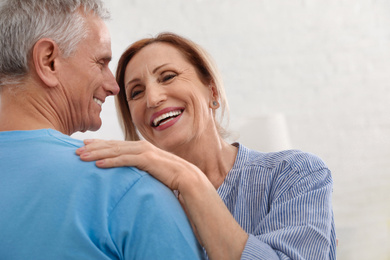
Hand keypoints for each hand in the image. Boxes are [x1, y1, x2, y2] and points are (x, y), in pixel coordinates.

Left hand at [76, 139, 202, 190]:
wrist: (187, 177)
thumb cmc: (168, 175)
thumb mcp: (150, 169)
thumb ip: (139, 167)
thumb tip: (128, 173)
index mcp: (140, 147)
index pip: (115, 144)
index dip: (99, 144)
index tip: (84, 145)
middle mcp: (140, 146)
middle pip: (111, 145)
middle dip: (93, 148)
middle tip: (75, 150)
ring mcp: (144, 151)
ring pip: (115, 151)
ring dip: (96, 154)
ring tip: (81, 157)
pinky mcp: (147, 160)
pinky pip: (125, 160)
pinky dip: (110, 161)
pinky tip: (98, 164)